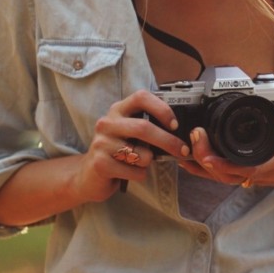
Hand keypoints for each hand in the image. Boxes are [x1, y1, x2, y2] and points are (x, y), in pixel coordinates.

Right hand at [77, 90, 191, 200]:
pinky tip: (132, 172)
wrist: (90, 175)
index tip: (175, 125)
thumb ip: (149, 125)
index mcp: (119, 110)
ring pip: (141, 153)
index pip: (141, 97)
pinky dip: (140, 174)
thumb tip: (181, 130)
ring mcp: (101, 143)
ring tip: (142, 162)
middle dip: (168, 141)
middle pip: (144, 127)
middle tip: (183, 150)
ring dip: (149, 161)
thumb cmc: (119, 151)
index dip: (162, 109)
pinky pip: (134, 171)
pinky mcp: (100, 164)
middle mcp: (107, 123)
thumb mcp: (131, 132)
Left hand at [178, 108, 273, 192]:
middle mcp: (263, 173)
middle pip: (227, 174)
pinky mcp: (251, 178)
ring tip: (185, 147)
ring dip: (201, 166)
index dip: (222, 163)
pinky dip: (207, 170)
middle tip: (195, 136)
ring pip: (222, 178)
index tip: (205, 154)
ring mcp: (255, 178)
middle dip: (205, 158)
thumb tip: (266, 106)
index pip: (246, 166)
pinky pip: (225, 177)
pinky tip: (193, 160)